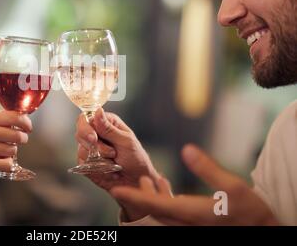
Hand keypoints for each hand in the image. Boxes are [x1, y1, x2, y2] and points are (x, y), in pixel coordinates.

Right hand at [0, 110, 31, 178]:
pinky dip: (8, 163)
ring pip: (12, 150)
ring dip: (12, 151)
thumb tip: (21, 118)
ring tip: (4, 149)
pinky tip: (2, 160)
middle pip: (17, 135)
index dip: (26, 123)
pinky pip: (7, 164)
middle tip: (20, 139)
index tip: (28, 128)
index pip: (14, 117)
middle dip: (22, 138)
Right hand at [75, 108, 161, 220]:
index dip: (86, 127)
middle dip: (95, 146)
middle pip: (80, 133)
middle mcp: (95, 134)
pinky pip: (84, 164)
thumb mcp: (126, 141)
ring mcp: (90, 149)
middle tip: (111, 154)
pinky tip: (110, 170)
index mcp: (106, 123)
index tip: (93, 138)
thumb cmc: (136, 158)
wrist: (136, 181)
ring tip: (115, 162)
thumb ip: (109, 128)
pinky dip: (98, 169)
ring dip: (100, 159)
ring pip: (82, 150)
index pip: (86, 118)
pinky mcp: (87, 163)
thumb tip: (97, 110)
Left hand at [111, 144, 278, 225]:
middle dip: (140, 196)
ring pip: (162, 213)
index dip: (135, 196)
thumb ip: (208, 169)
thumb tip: (187, 149)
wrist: (263, 231)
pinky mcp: (194, 223)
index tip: (118, 189)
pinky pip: (172, 214)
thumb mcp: (233, 187)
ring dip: (152, 197)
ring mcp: (189, 225)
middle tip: (130, 182)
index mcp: (191, 212)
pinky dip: (165, 201)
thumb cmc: (250, 211)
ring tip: (149, 178)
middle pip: (154, 210)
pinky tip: (166, 185)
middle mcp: (186, 222)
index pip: (155, 205)